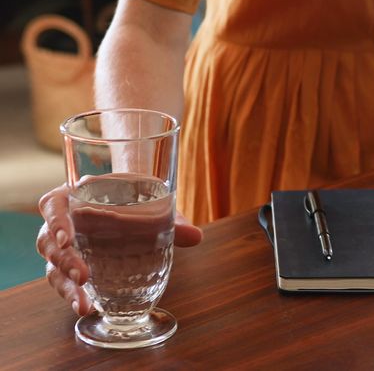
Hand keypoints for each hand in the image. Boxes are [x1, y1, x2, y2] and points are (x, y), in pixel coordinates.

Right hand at [37, 184, 203, 315]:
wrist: (132, 199)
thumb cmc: (137, 196)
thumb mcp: (153, 200)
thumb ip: (171, 218)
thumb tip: (196, 236)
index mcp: (75, 195)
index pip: (53, 204)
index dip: (56, 221)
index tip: (68, 239)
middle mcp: (62, 220)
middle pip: (48, 241)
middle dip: (65, 261)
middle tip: (84, 276)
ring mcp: (63, 245)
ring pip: (52, 265)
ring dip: (65, 285)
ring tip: (83, 304)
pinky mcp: (68, 266)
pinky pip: (61, 281)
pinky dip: (72, 295)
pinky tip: (86, 308)